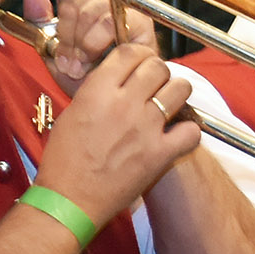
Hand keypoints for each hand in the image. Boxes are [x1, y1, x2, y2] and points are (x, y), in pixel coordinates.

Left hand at [23, 0, 138, 88]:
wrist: (113, 104)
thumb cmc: (86, 78)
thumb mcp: (53, 53)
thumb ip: (41, 24)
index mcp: (77, 0)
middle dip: (65, 32)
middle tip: (64, 59)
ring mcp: (121, 7)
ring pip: (92, 11)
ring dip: (80, 43)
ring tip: (78, 65)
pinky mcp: (139, 21)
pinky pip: (110, 24)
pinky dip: (96, 45)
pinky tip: (94, 62)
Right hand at [33, 42, 199, 225]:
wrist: (70, 201)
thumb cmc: (63, 162)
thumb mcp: (70, 114)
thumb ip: (95, 92)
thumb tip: (115, 81)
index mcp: (97, 91)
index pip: (130, 52)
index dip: (139, 55)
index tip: (140, 63)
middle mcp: (124, 104)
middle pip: (157, 66)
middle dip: (157, 72)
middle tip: (154, 84)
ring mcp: (145, 128)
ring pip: (179, 89)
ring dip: (176, 93)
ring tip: (168, 103)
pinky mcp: (160, 154)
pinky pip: (191, 131)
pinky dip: (188, 131)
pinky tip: (177, 135)